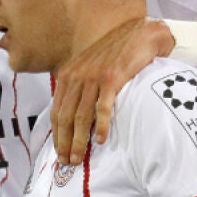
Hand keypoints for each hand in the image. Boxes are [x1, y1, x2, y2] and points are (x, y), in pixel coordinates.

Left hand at [50, 18, 172, 164]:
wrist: (139, 34)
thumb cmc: (115, 53)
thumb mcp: (89, 68)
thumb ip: (79, 88)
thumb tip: (73, 116)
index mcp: (67, 76)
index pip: (56, 111)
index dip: (56, 135)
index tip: (59, 152)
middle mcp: (76, 77)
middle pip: (65, 117)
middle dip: (64, 142)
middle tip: (67, 162)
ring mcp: (93, 78)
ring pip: (81, 116)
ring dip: (79, 140)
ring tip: (80, 157)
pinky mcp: (111, 78)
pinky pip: (103, 107)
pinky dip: (101, 125)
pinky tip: (101, 140)